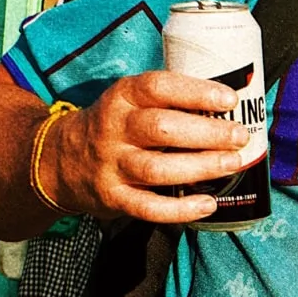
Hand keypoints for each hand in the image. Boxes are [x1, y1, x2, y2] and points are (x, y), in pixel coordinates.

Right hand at [44, 71, 247, 223]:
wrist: (58, 159)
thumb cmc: (116, 126)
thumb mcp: (131, 101)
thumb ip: (170, 100)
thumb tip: (232, 102)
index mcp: (123, 97)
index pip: (159, 87)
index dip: (197, 92)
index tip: (230, 99)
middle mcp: (114, 129)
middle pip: (162, 129)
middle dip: (207, 133)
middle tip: (240, 136)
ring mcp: (111, 165)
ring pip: (157, 168)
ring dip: (200, 167)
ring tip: (233, 164)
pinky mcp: (112, 196)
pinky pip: (147, 207)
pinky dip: (180, 209)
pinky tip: (208, 203)